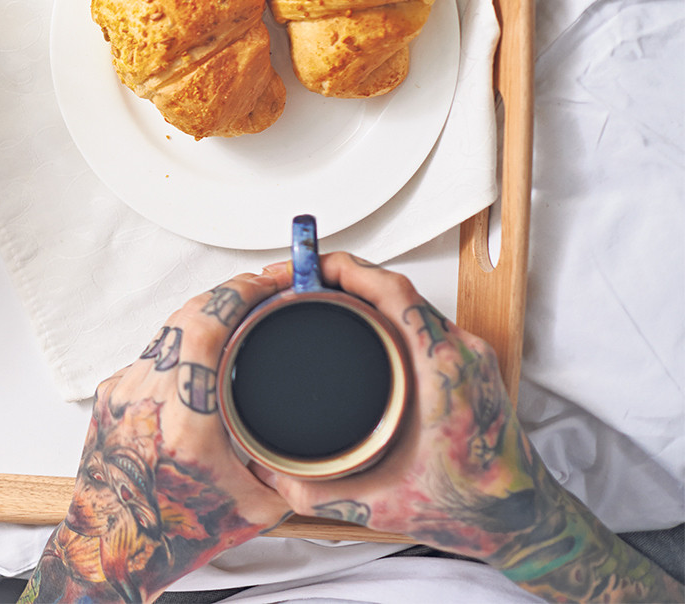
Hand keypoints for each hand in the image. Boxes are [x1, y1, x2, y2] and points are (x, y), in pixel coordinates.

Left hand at [22, 269, 291, 602]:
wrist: (108, 548)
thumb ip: (289, 468)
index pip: (206, 323)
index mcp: (184, 418)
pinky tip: (201, 355)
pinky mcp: (109, 396)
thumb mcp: (254, 506)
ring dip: (204, 316)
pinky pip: (150, 355)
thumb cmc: (170, 533)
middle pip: (186, 314)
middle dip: (230, 294)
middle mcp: (146, 396)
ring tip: (238, 316)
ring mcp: (123, 392)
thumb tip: (319, 440)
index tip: (270, 282)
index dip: (241, 291)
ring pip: (166, 330)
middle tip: (263, 290)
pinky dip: (180, 345)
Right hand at [258, 254, 684, 601]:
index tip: (307, 267)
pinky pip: (426, 318)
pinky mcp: (472, 362)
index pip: (392, 292)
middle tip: (303, 281)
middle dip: (345, 275)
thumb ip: (311, 492)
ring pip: (414, 300)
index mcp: (440, 372)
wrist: (519, 518)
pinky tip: (366, 324)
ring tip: (327, 296)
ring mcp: (470, 354)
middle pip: (398, 288)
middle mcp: (461, 354)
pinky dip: (390, 311)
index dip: (345, 269)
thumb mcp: (375, 503)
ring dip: (368, 291)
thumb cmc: (470, 505)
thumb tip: (266, 473)